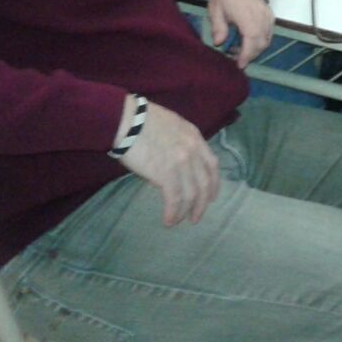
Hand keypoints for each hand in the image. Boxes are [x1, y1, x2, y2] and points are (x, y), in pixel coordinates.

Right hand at [117, 100, 219, 225]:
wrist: (128, 120)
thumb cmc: (143, 121)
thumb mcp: (172, 127)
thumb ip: (179, 146)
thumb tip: (173, 169)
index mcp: (195, 137)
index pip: (212, 164)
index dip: (213, 183)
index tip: (211, 197)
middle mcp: (193, 150)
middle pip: (205, 182)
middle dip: (202, 203)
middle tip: (196, 216)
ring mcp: (182, 162)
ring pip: (191, 194)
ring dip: (186, 211)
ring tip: (179, 221)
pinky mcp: (167, 173)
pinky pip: (175, 199)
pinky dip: (173, 212)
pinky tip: (169, 220)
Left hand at [208, 0, 273, 67]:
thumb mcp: (215, 10)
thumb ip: (218, 27)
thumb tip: (218, 43)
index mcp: (246, 15)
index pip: (252, 39)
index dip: (247, 54)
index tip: (240, 64)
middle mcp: (260, 16)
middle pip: (262, 42)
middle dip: (251, 55)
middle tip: (237, 59)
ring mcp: (267, 15)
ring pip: (267, 39)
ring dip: (257, 49)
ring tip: (242, 50)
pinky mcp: (270, 14)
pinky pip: (270, 32)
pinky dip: (262, 40)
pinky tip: (251, 41)